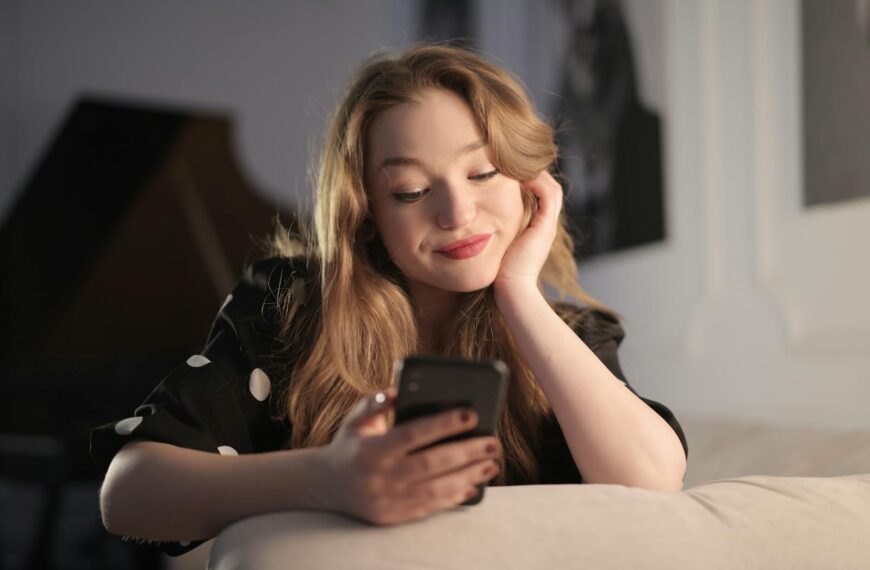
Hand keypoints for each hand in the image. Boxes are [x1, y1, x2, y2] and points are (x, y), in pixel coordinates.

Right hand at [319, 387, 501, 525]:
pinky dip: (453, 497)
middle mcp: (380, 477)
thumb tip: (399, 390)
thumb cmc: (351, 443)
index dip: (443, 424)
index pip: (413, 434)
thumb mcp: (355, 418)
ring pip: (435, 489)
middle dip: (466, 452)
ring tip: (490, 464)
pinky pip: (430, 507)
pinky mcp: (394, 516)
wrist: (329, 485)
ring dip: (467, 476)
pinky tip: (472, 485)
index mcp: (371, 450)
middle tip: (493, 442)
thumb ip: (375, 402)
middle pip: (431, 463)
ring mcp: (388, 500)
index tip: (470, 413)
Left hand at [495, 170, 563, 292]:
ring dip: (535, 172)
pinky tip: (519, 174)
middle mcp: (545, 225)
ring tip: (517, 161)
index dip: (526, 179)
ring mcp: (547, 226)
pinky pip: (548, 195)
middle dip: (532, 172)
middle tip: (513, 159)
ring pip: (550, 188)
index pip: (537, 195)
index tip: (505, 168)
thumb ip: (490, 232)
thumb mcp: (494, 245)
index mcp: (535, 229)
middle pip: (547, 188)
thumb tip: (471, 220)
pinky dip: (537, 181)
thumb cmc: (497, 272)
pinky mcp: (545, 227)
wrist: (511, 290)